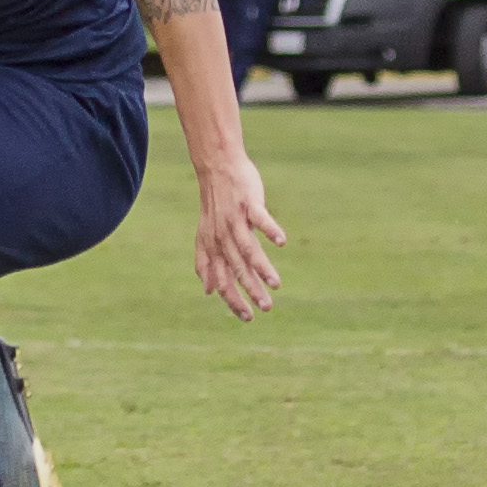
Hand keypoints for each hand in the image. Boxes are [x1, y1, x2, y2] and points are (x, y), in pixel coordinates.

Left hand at [194, 153, 284, 321]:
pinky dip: (270, 230)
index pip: (222, 281)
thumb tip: (207, 291)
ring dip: (261, 268)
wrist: (216, 168)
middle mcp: (222, 238)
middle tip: (266, 308)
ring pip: (247, 249)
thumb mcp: (205, 237)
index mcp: (213, 248)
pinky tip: (281, 242)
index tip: (247, 317)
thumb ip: (207, 264)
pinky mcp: (247, 203)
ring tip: (276, 285)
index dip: (233, 300)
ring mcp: (234, 220)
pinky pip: (259, 219)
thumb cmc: (215, 205)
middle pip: (237, 269)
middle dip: (251, 291)